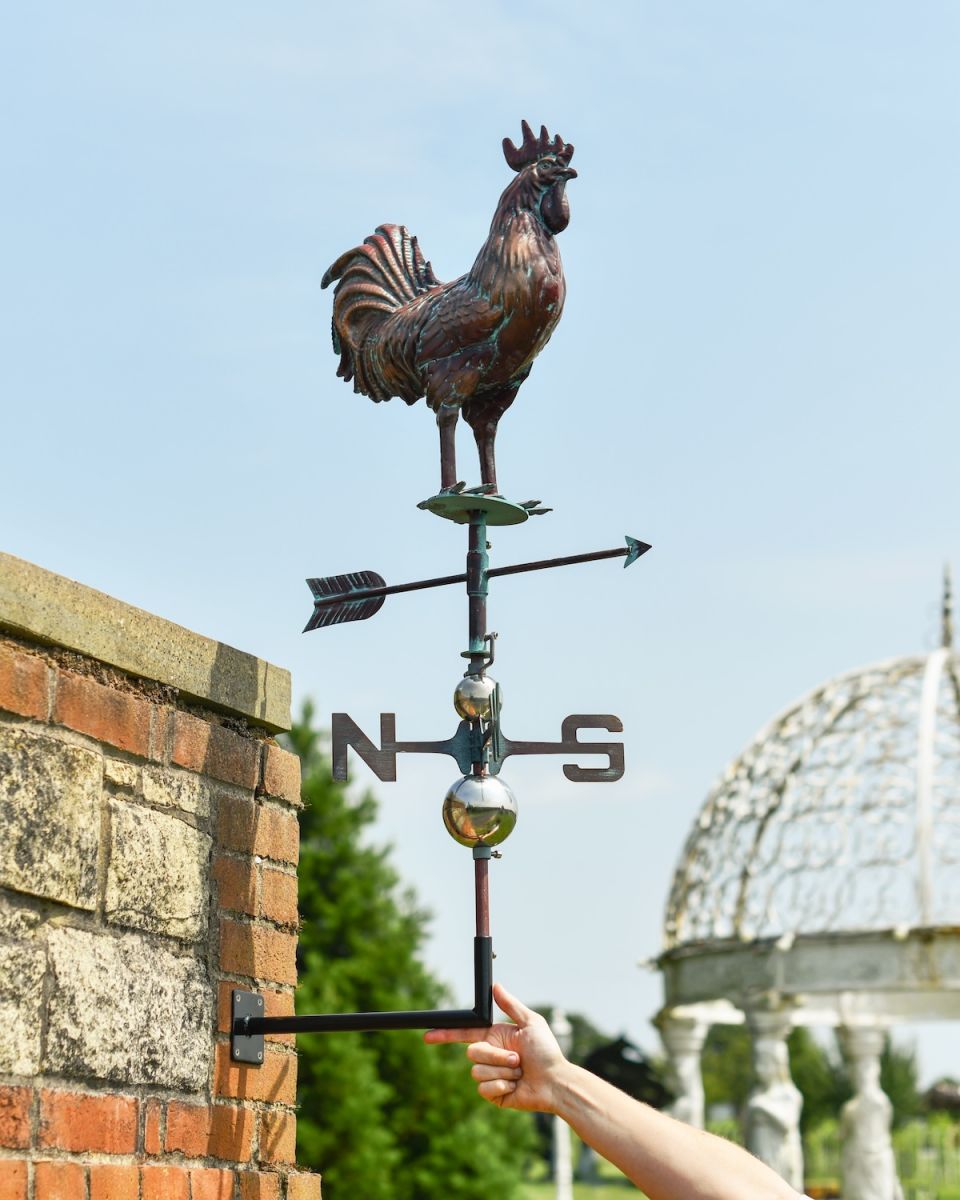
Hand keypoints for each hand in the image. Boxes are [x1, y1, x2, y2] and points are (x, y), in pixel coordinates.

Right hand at [423, 982, 566, 1111]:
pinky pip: (484, 1088)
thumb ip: (510, 1005)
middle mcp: (490, 1056)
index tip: (428, 1035)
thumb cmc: (547, 1052)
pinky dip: (502, 1086)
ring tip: (520, 1073)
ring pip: (477, 1071)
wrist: (555, 1082)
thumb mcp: (531, 1023)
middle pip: (472, 1053)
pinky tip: (515, 1087)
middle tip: (518, 1059)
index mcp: (495, 1038)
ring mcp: (491, 1076)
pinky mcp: (494, 1094)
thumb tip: (495, 985)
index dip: (445, 1034)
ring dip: (502, 1072)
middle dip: (496, 1056)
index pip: (464, 1034)